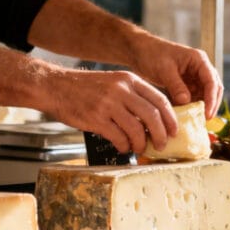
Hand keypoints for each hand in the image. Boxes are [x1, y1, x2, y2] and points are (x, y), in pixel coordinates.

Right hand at [44, 69, 175, 153]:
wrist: (55, 86)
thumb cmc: (86, 89)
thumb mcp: (114, 83)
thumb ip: (133, 97)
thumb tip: (155, 121)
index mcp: (129, 80)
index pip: (160, 99)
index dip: (170, 118)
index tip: (174, 131)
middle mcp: (121, 90)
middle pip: (153, 115)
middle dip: (161, 134)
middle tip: (162, 145)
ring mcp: (108, 104)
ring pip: (137, 129)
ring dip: (142, 143)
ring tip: (140, 149)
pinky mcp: (96, 118)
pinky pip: (118, 137)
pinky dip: (125, 146)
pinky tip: (123, 148)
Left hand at [130, 35, 223, 119]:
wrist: (139, 51)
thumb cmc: (152, 54)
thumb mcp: (164, 70)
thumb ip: (176, 86)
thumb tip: (186, 102)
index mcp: (199, 60)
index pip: (211, 82)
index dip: (211, 99)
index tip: (207, 114)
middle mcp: (200, 69)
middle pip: (213, 90)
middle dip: (211, 105)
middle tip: (205, 120)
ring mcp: (194, 77)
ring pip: (204, 95)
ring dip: (201, 107)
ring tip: (195, 120)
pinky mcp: (187, 85)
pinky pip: (193, 98)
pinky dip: (191, 107)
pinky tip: (185, 115)